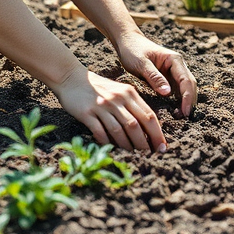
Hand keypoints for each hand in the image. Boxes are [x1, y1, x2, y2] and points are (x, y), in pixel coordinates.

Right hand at [52, 65, 166, 152]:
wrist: (71, 77)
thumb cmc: (98, 87)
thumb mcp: (119, 90)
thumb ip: (132, 105)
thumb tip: (147, 129)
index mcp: (128, 93)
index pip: (148, 115)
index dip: (157, 133)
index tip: (162, 147)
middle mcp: (117, 99)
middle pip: (136, 125)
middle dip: (145, 143)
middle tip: (150, 156)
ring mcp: (102, 106)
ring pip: (119, 130)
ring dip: (128, 146)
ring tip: (134, 156)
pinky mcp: (87, 113)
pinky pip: (100, 131)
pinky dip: (107, 142)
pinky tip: (111, 149)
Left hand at [114, 31, 196, 118]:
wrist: (127, 42)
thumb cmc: (133, 50)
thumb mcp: (141, 63)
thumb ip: (154, 77)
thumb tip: (168, 93)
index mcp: (174, 59)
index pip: (186, 80)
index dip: (188, 97)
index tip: (185, 112)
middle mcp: (177, 66)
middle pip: (189, 85)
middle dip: (189, 102)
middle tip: (184, 118)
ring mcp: (173, 72)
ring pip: (184, 89)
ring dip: (184, 102)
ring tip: (179, 118)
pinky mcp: (167, 78)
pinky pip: (176, 91)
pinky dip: (177, 101)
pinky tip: (173, 112)